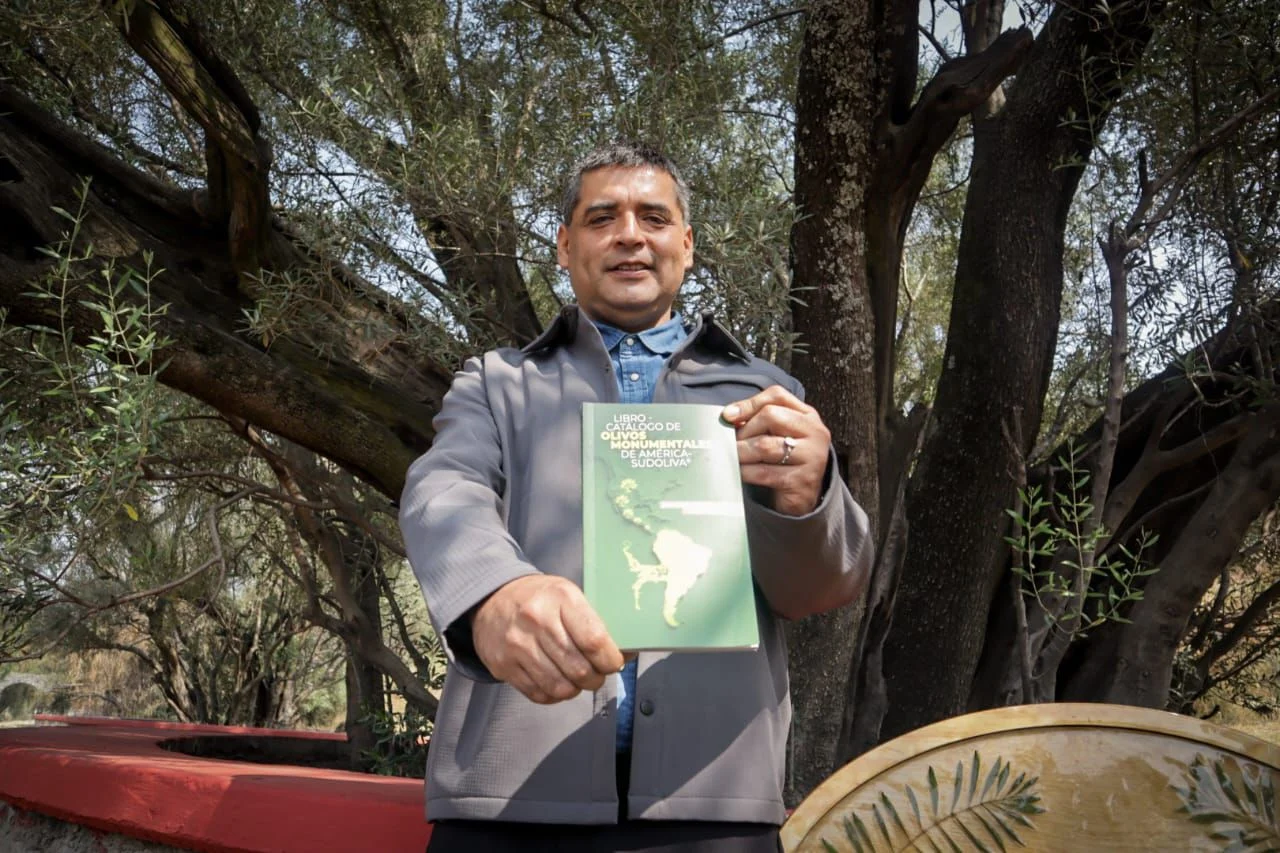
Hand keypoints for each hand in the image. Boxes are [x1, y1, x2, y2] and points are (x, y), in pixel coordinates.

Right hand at [472, 574, 624, 703]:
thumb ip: (594, 622)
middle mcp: (537, 620)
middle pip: (579, 669)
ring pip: (560, 687)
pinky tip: (557, 682)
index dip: (611, 660)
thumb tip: (627, 652)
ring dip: (576, 689)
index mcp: (561, 597)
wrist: (491, 599)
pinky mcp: (503, 666)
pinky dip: (555, 695)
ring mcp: (517, 645)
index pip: (594, 640)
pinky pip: (539, 694)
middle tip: (597, 674)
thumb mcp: (568, 595)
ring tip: (577, 679)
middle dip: (596, 678)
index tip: (614, 662)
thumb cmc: (541, 598)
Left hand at [723, 385, 830, 515]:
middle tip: (731, 443)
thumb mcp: (776, 436)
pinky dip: (745, 471)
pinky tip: (739, 473)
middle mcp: (815, 432)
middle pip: (770, 416)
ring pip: (764, 445)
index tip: (728, 415)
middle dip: (744, 430)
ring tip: (731, 456)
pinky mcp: (802, 480)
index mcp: (808, 415)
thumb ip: (758, 421)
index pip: (777, 396)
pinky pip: (764, 472)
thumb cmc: (784, 462)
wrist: (803, 498)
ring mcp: (812, 456)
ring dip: (740, 451)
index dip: (749, 403)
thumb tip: (729, 416)